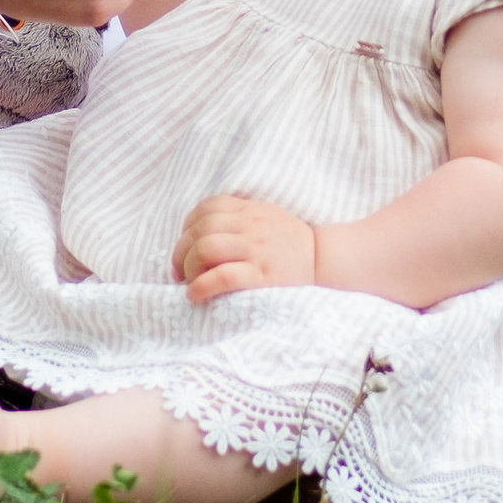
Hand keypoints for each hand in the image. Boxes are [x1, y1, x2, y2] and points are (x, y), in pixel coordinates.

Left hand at [177, 192, 316, 302]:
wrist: (322, 259)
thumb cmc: (289, 241)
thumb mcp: (265, 216)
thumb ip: (238, 215)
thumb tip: (198, 231)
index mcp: (249, 209)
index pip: (206, 208)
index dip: (187, 227)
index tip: (185, 246)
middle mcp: (250, 225)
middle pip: (200, 229)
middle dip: (181, 252)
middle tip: (180, 271)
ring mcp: (255, 249)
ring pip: (206, 248)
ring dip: (189, 268)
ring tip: (190, 282)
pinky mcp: (261, 275)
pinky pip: (222, 277)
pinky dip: (201, 286)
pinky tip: (195, 295)